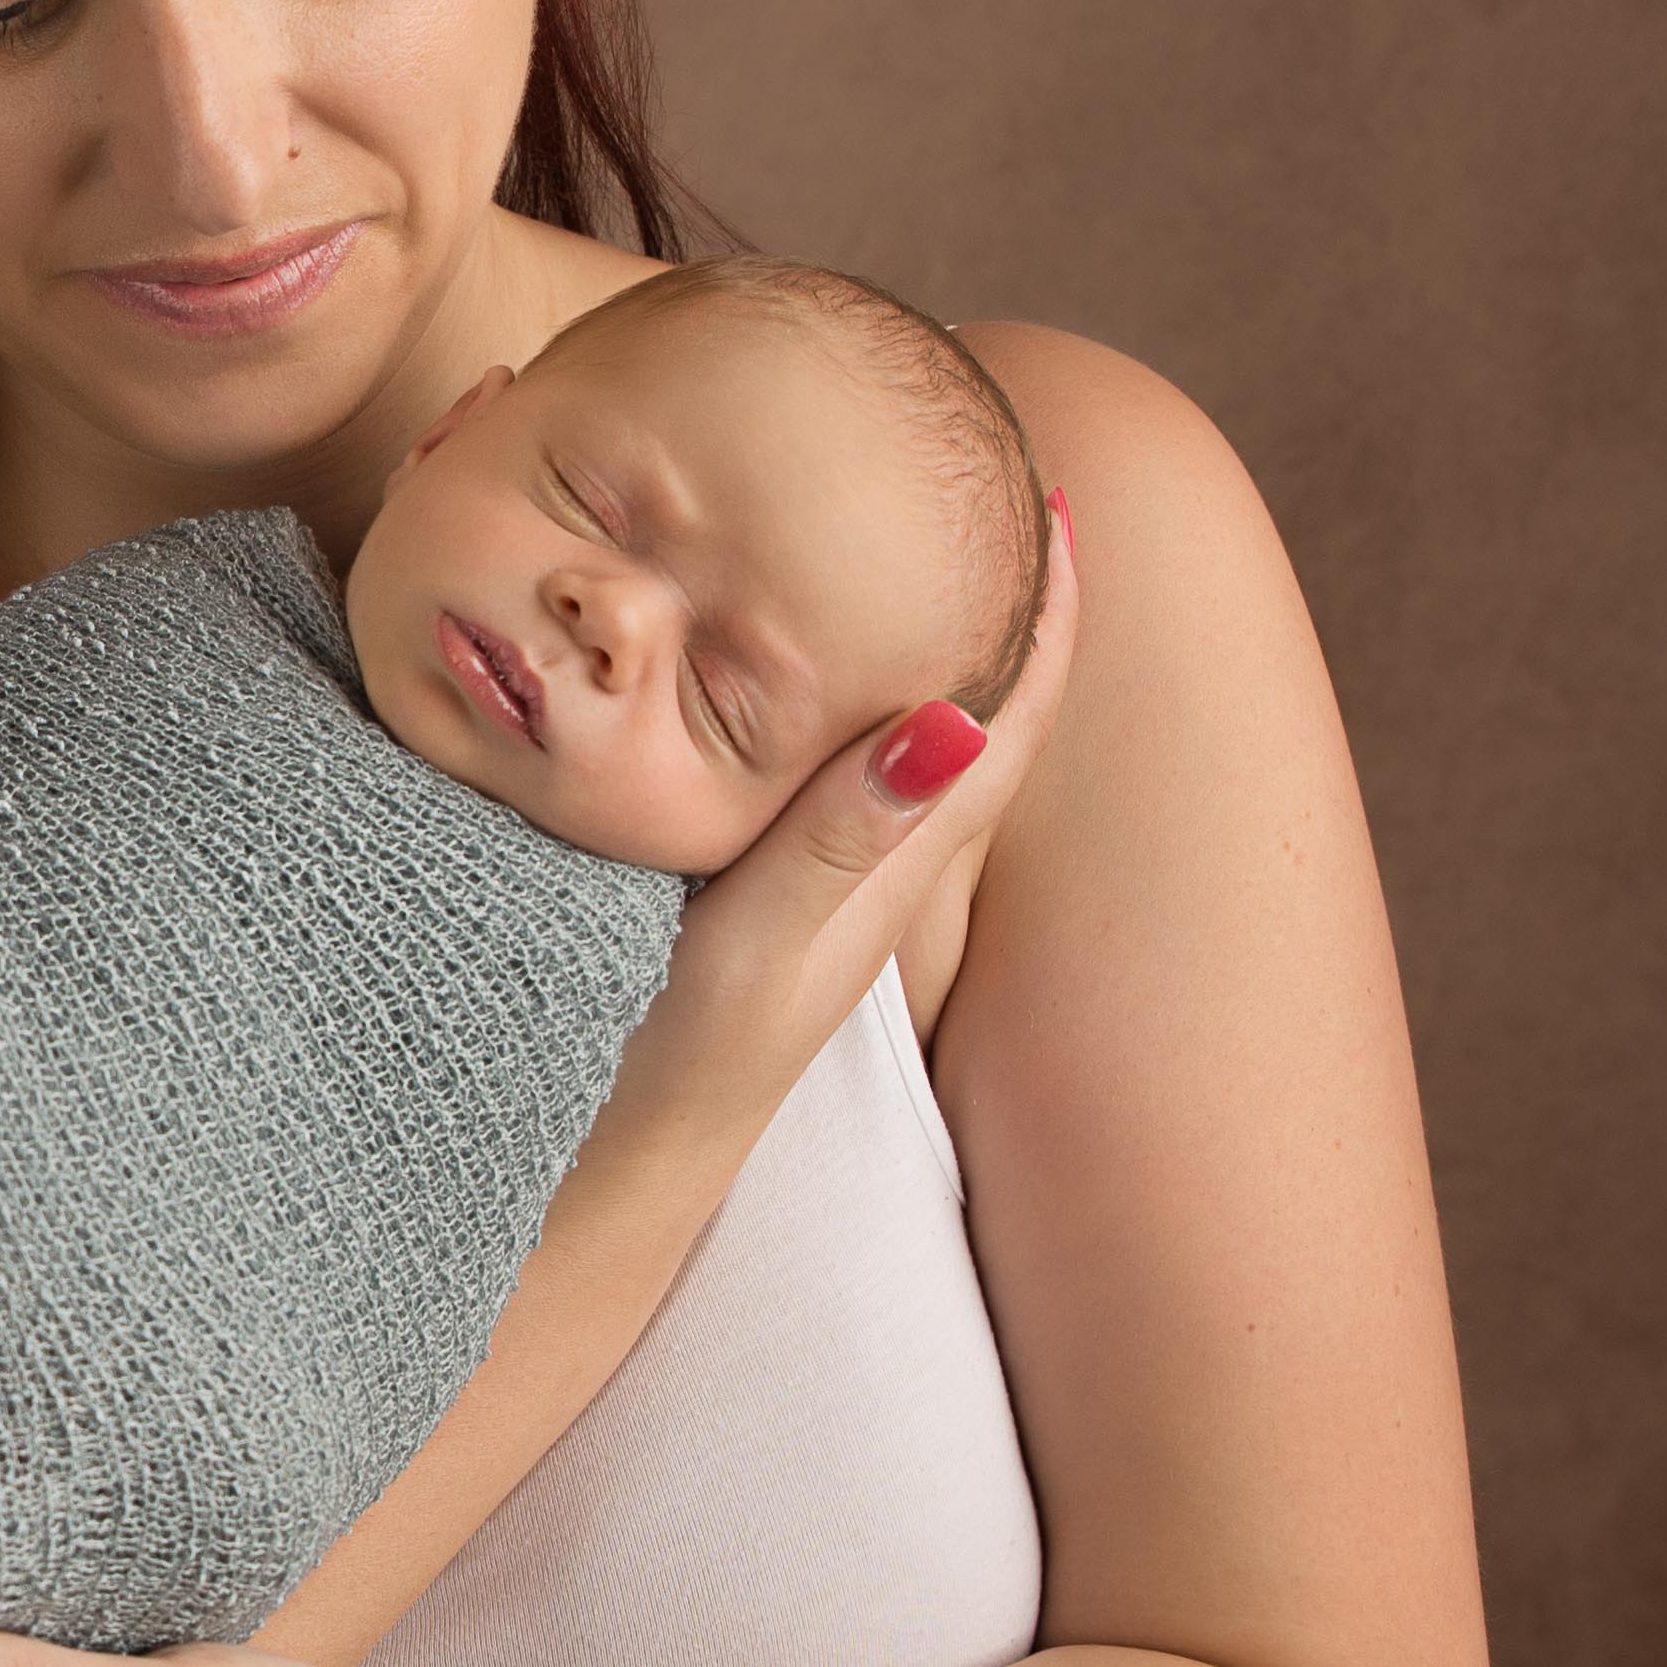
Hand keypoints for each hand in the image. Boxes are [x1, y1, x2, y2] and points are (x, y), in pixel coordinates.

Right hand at [615, 495, 1078, 1140]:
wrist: (610, 1178)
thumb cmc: (672, 1068)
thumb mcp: (759, 954)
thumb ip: (840, 841)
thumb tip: (955, 721)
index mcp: (894, 868)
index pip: (1003, 719)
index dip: (1042, 616)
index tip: (1056, 507)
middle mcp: (881, 870)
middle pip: (978, 710)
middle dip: (1000, 602)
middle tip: (999, 488)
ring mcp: (832, 885)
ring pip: (913, 735)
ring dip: (934, 639)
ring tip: (928, 543)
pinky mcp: (776, 895)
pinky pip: (844, 766)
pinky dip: (854, 690)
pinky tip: (811, 662)